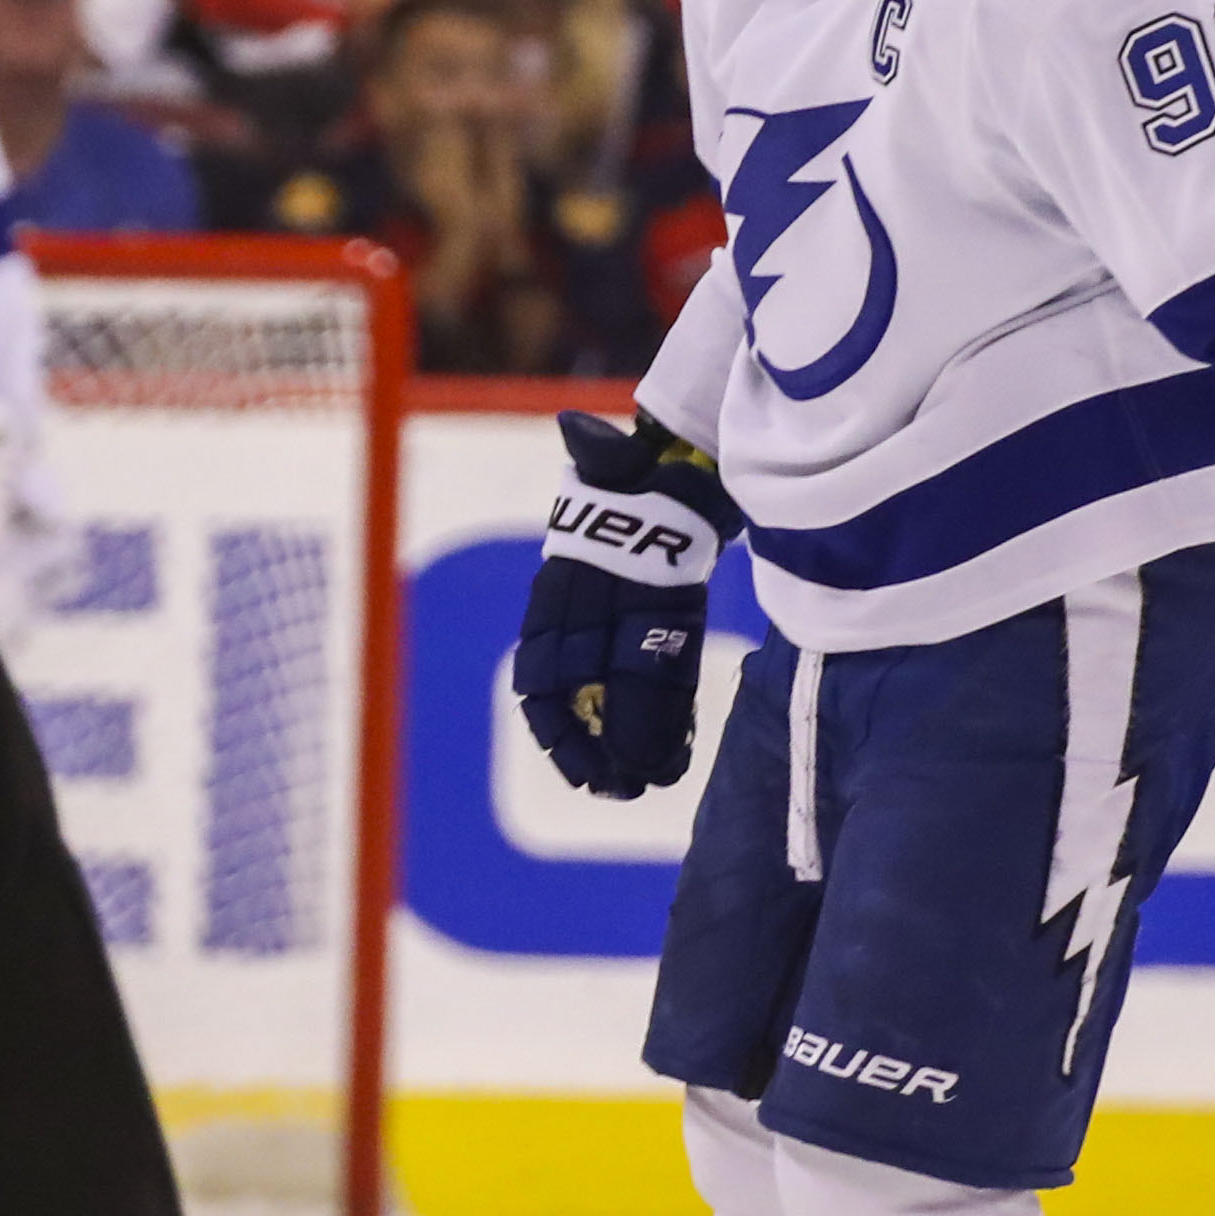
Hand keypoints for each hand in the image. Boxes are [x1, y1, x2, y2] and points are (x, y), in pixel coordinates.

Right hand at [512, 410, 733, 797]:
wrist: (668, 472)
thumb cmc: (634, 472)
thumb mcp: (616, 464)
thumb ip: (602, 453)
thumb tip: (582, 428)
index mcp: (565, 592)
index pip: (543, 667)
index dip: (551, 715)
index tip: (567, 749)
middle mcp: (586, 619)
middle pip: (578, 698)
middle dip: (589, 745)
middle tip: (611, 787)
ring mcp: (623, 631)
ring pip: (614, 702)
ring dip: (624, 747)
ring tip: (637, 786)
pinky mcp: (664, 635)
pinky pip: (656, 689)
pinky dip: (661, 726)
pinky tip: (671, 758)